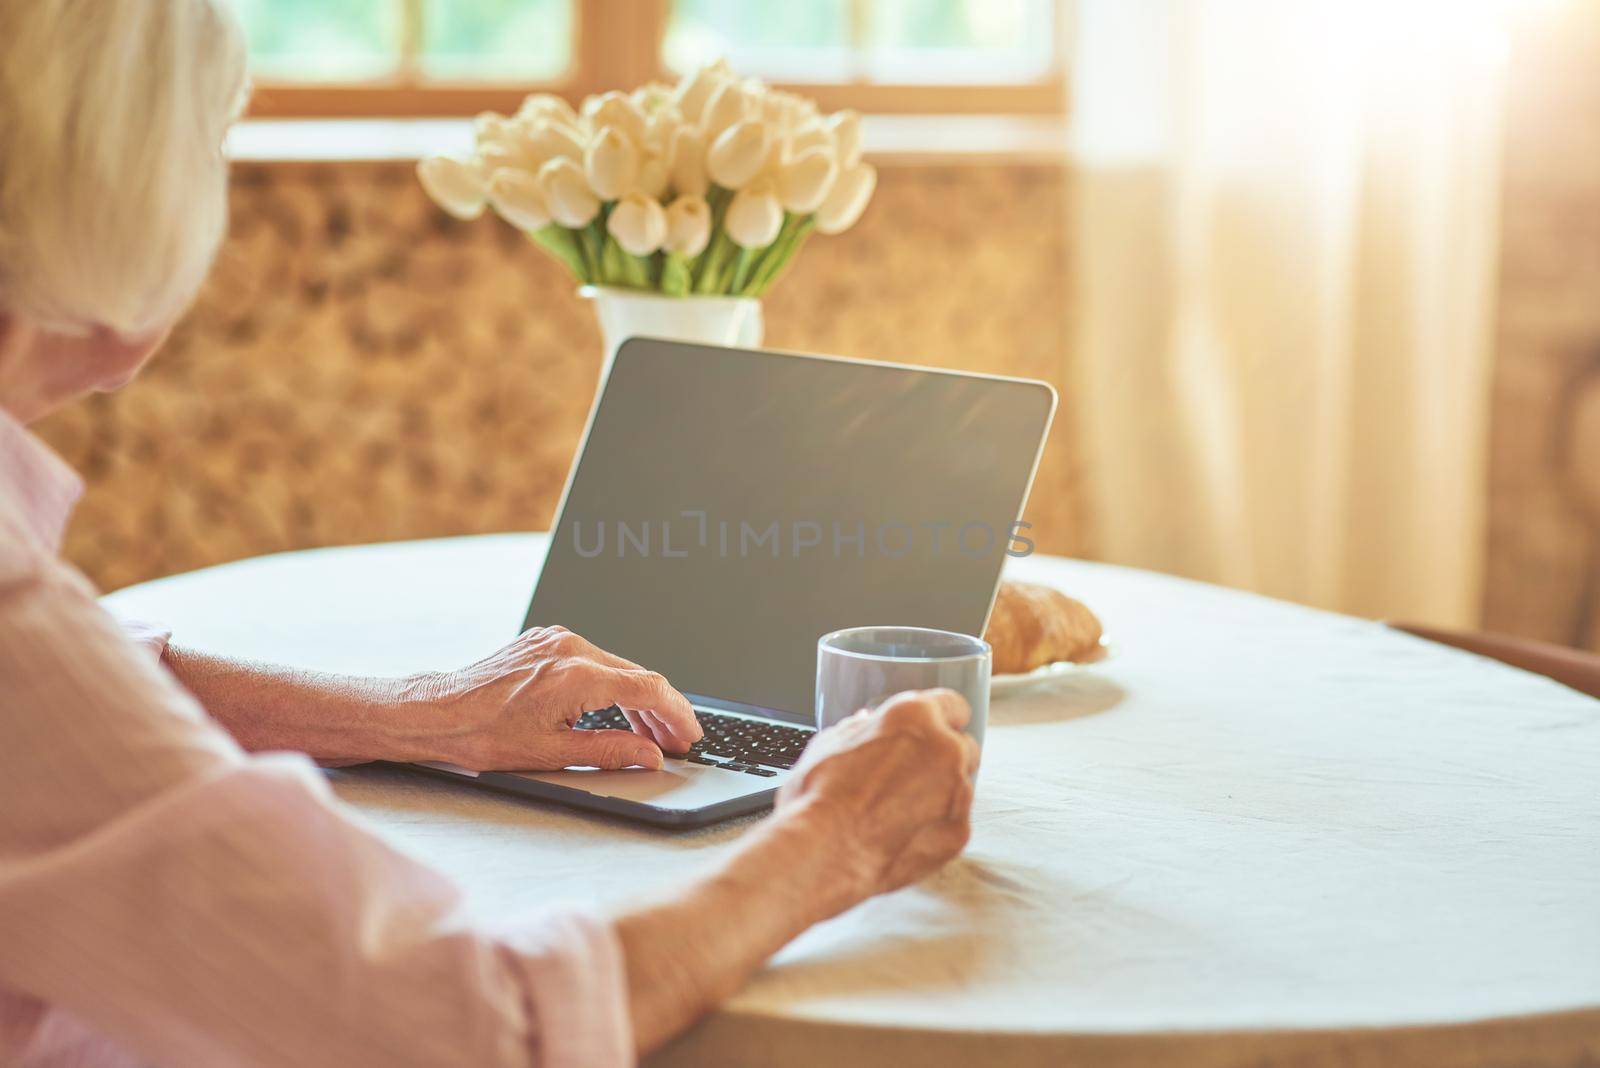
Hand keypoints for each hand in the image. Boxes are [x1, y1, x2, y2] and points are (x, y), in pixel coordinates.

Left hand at [403, 626, 700, 770]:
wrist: (438, 712)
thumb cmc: (484, 735)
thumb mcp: (552, 754)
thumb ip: (610, 752)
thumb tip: (649, 756)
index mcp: (577, 675)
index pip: (648, 688)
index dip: (677, 714)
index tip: (690, 735)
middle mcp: (570, 648)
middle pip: (637, 677)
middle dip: (662, 711)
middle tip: (676, 742)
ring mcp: (557, 640)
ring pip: (617, 667)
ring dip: (637, 700)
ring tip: (650, 734)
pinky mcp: (546, 641)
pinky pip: (594, 660)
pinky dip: (611, 685)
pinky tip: (616, 710)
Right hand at [776, 688, 978, 908]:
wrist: (825, 854)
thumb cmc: (819, 798)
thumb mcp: (828, 746)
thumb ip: (857, 730)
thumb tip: (863, 725)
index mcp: (914, 717)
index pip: (953, 705)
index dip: (942, 718)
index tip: (935, 729)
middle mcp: (944, 749)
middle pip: (963, 746)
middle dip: (943, 758)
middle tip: (910, 774)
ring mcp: (957, 793)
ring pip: (960, 787)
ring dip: (940, 794)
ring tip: (899, 812)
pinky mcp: (958, 832)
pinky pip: (954, 822)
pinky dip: (935, 827)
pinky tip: (903, 835)